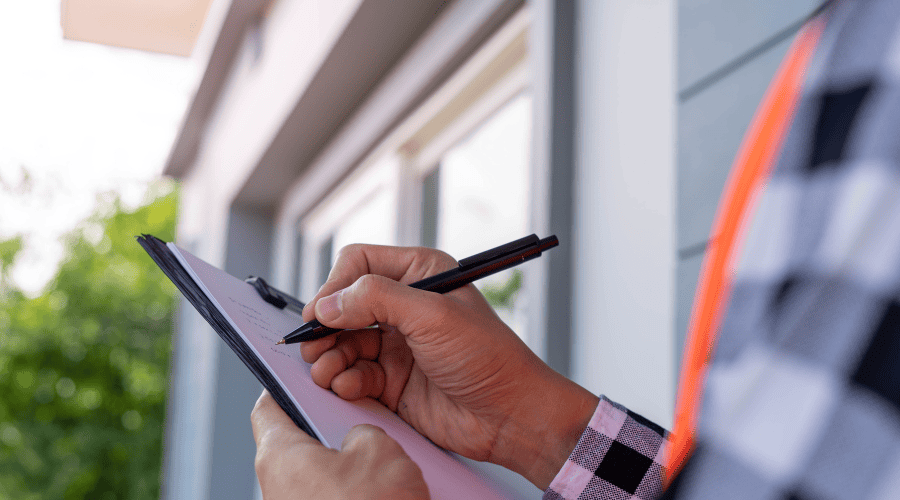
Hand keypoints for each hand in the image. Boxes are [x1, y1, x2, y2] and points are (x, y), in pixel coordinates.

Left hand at [252, 390, 429, 499]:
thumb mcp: (379, 448)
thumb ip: (363, 430)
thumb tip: (359, 441)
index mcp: (278, 454)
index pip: (268, 407)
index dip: (286, 385)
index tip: (302, 375)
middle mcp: (277, 486)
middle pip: (299, 441)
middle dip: (332, 426)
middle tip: (361, 415)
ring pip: (321, 473)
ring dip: (351, 463)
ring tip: (385, 457)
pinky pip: (333, 497)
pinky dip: (357, 488)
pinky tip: (386, 488)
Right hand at [300, 244, 597, 488]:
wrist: (510, 416)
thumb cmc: (487, 357)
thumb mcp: (433, 316)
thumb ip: (376, 300)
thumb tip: (328, 304)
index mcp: (420, 274)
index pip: (359, 264)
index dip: (335, 286)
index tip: (320, 313)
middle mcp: (405, 306)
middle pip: (343, 305)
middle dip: (325, 326)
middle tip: (313, 346)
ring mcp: (397, 345)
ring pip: (342, 342)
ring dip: (328, 356)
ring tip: (327, 371)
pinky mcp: (392, 381)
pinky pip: (352, 374)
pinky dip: (343, 380)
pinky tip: (349, 387)